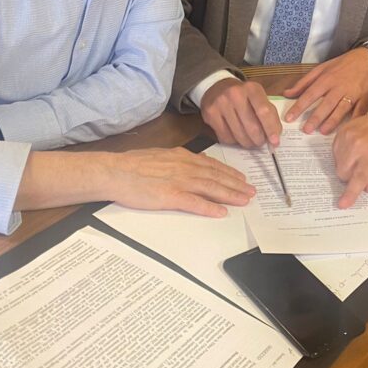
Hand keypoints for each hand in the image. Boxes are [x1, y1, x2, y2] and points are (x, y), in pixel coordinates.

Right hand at [110, 148, 254, 217]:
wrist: (115, 171)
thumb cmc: (132, 165)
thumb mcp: (160, 155)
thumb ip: (177, 160)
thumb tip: (190, 162)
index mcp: (182, 157)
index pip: (212, 165)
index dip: (229, 173)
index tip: (241, 178)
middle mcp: (185, 167)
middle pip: (217, 176)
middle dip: (236, 185)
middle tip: (251, 192)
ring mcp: (179, 181)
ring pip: (211, 188)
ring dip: (230, 194)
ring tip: (244, 200)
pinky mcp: (170, 196)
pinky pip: (195, 203)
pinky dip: (210, 207)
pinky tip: (222, 212)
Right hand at [200, 78, 281, 147]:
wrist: (217, 86)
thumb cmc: (243, 95)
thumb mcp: (258, 97)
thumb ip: (269, 114)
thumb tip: (275, 137)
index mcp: (252, 88)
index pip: (264, 111)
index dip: (271, 129)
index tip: (275, 142)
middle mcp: (235, 94)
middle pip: (251, 126)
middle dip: (259, 140)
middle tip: (261, 143)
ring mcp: (221, 104)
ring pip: (239, 135)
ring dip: (248, 143)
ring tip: (250, 141)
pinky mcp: (210, 114)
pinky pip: (226, 137)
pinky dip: (234, 141)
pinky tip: (236, 136)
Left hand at [282, 48, 367, 134]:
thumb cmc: (343, 64)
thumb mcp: (321, 68)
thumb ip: (304, 82)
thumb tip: (287, 93)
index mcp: (326, 79)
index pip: (309, 94)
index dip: (299, 107)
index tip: (289, 118)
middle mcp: (338, 87)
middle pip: (325, 104)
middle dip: (315, 117)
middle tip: (306, 130)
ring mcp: (352, 93)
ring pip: (341, 109)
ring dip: (332, 121)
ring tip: (322, 131)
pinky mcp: (366, 98)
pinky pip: (359, 111)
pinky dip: (355, 120)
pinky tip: (348, 129)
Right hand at [331, 109, 367, 208]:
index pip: (359, 178)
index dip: (350, 193)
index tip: (342, 205)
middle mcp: (356, 145)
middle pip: (344, 174)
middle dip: (352, 178)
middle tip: (365, 169)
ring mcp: (346, 137)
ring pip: (338, 166)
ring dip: (347, 168)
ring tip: (361, 158)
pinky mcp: (340, 133)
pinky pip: (335, 155)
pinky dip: (343, 157)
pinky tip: (355, 150)